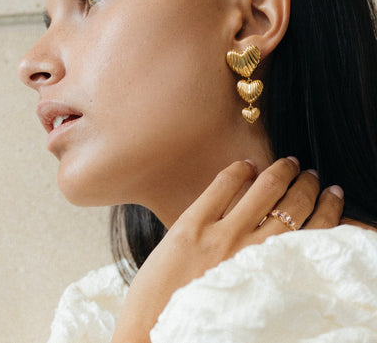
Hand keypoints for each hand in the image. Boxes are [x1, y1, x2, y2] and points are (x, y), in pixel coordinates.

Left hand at [111, 157, 343, 342]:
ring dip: (282, 171)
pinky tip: (248, 164)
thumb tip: (283, 240)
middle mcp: (253, 253)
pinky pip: (223, 185)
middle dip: (307, 185)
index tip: (332, 195)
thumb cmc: (205, 319)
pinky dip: (240, 169)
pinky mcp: (192, 225)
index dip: (329, 209)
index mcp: (272, 276)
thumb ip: (268, 269)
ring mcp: (222, 236)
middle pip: (294, 205)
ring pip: (266, 189)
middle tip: (311, 174)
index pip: (315, 234)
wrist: (155, 328)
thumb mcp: (249, 299)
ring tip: (289, 163)